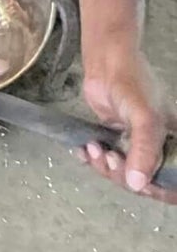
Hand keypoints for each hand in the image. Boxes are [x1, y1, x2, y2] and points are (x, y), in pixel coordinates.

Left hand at [81, 47, 176, 202]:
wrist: (106, 62)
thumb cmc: (133, 85)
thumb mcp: (146, 118)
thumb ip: (144, 151)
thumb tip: (138, 185)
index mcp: (174, 145)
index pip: (170, 182)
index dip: (156, 189)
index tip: (138, 183)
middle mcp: (156, 148)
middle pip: (142, 181)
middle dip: (122, 174)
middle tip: (109, 157)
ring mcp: (133, 144)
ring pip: (120, 172)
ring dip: (104, 166)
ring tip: (94, 148)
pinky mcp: (113, 138)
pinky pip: (104, 159)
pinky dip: (93, 158)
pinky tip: (84, 150)